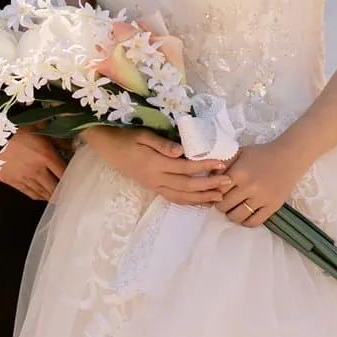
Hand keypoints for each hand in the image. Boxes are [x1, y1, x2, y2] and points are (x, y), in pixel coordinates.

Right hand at [0, 128, 66, 201]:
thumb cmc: (18, 127)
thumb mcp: (40, 127)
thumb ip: (58, 138)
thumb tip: (72, 145)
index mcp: (46, 156)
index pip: (64, 173)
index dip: (71, 180)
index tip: (76, 182)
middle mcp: (37, 170)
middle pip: (54, 187)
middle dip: (63, 192)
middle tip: (69, 194)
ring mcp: (24, 178)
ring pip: (42, 192)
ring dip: (51, 196)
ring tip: (58, 198)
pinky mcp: (12, 181)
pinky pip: (28, 193)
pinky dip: (37, 196)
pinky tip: (42, 196)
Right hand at [79, 126, 231, 205]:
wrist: (107, 147)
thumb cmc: (125, 137)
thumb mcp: (142, 135)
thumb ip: (161, 144)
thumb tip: (181, 151)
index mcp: (155, 164)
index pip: (185, 167)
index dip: (204, 166)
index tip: (222, 163)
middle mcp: (156, 178)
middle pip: (187, 186)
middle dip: (209, 185)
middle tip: (228, 182)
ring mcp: (154, 185)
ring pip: (181, 197)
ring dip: (201, 198)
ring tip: (219, 197)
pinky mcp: (153, 187)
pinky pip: (173, 198)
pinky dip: (188, 202)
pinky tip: (200, 201)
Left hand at [218, 138, 307, 228]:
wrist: (289, 157)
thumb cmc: (262, 153)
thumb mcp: (240, 152)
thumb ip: (224, 163)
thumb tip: (209, 177)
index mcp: (239, 173)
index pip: (217, 191)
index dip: (214, 193)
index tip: (216, 193)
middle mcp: (249, 187)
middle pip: (224, 206)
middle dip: (221, 205)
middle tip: (225, 201)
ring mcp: (261, 199)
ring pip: (237, 216)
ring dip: (232, 214)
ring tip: (234, 208)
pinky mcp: (272, 207)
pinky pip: (254, 222)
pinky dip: (246, 221)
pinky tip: (246, 214)